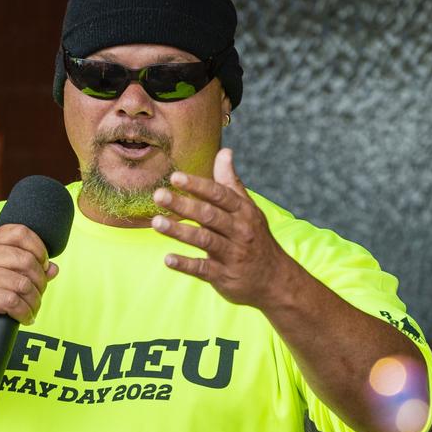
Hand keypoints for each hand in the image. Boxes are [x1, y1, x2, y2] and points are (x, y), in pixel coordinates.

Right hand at [0, 224, 58, 344]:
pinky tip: (24, 318)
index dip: (39, 249)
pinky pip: (13, 302)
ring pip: (23, 284)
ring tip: (31, 310)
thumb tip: (53, 268)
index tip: (43, 266)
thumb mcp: (0, 276)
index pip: (21, 232)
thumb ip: (26, 269)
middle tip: (37, 295)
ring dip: (34, 301)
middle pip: (27, 260)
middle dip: (40, 282)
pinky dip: (24, 313)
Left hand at [151, 148, 296, 308]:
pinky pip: (203, 269)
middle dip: (184, 205)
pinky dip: (185, 264)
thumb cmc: (255, 237)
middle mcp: (239, 231)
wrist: (276, 280)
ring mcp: (232, 254)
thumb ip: (231, 182)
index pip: (219, 195)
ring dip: (179, 231)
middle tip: (159, 195)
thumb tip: (224, 151)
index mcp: (243, 212)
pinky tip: (167, 259)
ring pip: (204, 240)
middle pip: (209, 215)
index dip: (198, 186)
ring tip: (156, 223)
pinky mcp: (224, 276)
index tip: (175, 177)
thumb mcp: (247, 209)